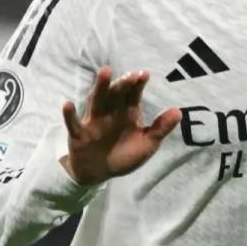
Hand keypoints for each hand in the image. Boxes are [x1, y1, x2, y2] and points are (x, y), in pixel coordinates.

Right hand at [61, 67, 181, 185]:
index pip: (133, 95)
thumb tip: (179, 112)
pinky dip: (70, 115)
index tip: (144, 75)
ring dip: (100, 87)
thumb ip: (160, 128)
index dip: (138, 85)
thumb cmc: (124, 155)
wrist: (99, 173)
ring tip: (105, 72)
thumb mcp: (147, 144)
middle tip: (130, 75)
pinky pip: (74, 124)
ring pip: (97, 101)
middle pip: (115, 95)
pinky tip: (68, 104)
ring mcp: (93, 122)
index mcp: (127, 113)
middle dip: (122, 84)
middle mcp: (110, 113)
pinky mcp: (79, 135)